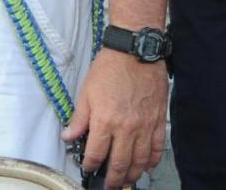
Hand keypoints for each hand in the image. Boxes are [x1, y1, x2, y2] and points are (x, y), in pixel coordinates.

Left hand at [62, 50, 168, 188]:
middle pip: (119, 164)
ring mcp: (144, 126)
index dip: (90, 165)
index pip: (96, 154)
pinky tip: (146, 165)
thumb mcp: (87, 90)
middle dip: (112, 179)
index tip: (88, 169)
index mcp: (105, 121)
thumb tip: (68, 136)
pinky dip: (151, 161)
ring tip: (125, 179)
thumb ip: (79, 118)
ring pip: (139, 161)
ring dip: (131, 174)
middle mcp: (126, 128)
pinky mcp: (158, 120)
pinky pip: (156, 148)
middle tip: (108, 185)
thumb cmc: (110, 67)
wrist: (135, 50)